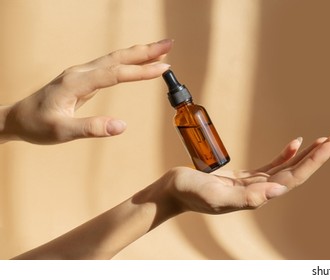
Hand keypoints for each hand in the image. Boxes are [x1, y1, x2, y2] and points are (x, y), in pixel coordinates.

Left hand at [1, 39, 172, 143]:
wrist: (17, 119)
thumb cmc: (37, 126)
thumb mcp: (61, 132)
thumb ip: (91, 128)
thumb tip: (121, 126)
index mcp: (76, 83)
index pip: (115, 74)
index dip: (140, 71)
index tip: (163, 69)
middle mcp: (80, 73)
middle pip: (118, 58)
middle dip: (145, 51)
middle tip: (169, 44)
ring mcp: (81, 73)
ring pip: (115, 58)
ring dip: (139, 52)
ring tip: (163, 48)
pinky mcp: (83, 78)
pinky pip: (111, 65)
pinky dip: (129, 60)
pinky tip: (140, 61)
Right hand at [159, 134, 329, 215]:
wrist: (172, 193)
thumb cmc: (190, 194)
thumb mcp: (216, 196)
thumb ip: (246, 197)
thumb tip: (277, 191)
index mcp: (260, 195)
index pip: (295, 176)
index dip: (315, 160)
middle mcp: (262, 191)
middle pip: (298, 170)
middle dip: (320, 154)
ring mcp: (256, 184)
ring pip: (290, 167)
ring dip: (309, 153)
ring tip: (327, 139)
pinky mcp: (247, 177)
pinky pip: (274, 165)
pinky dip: (287, 154)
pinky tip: (297, 143)